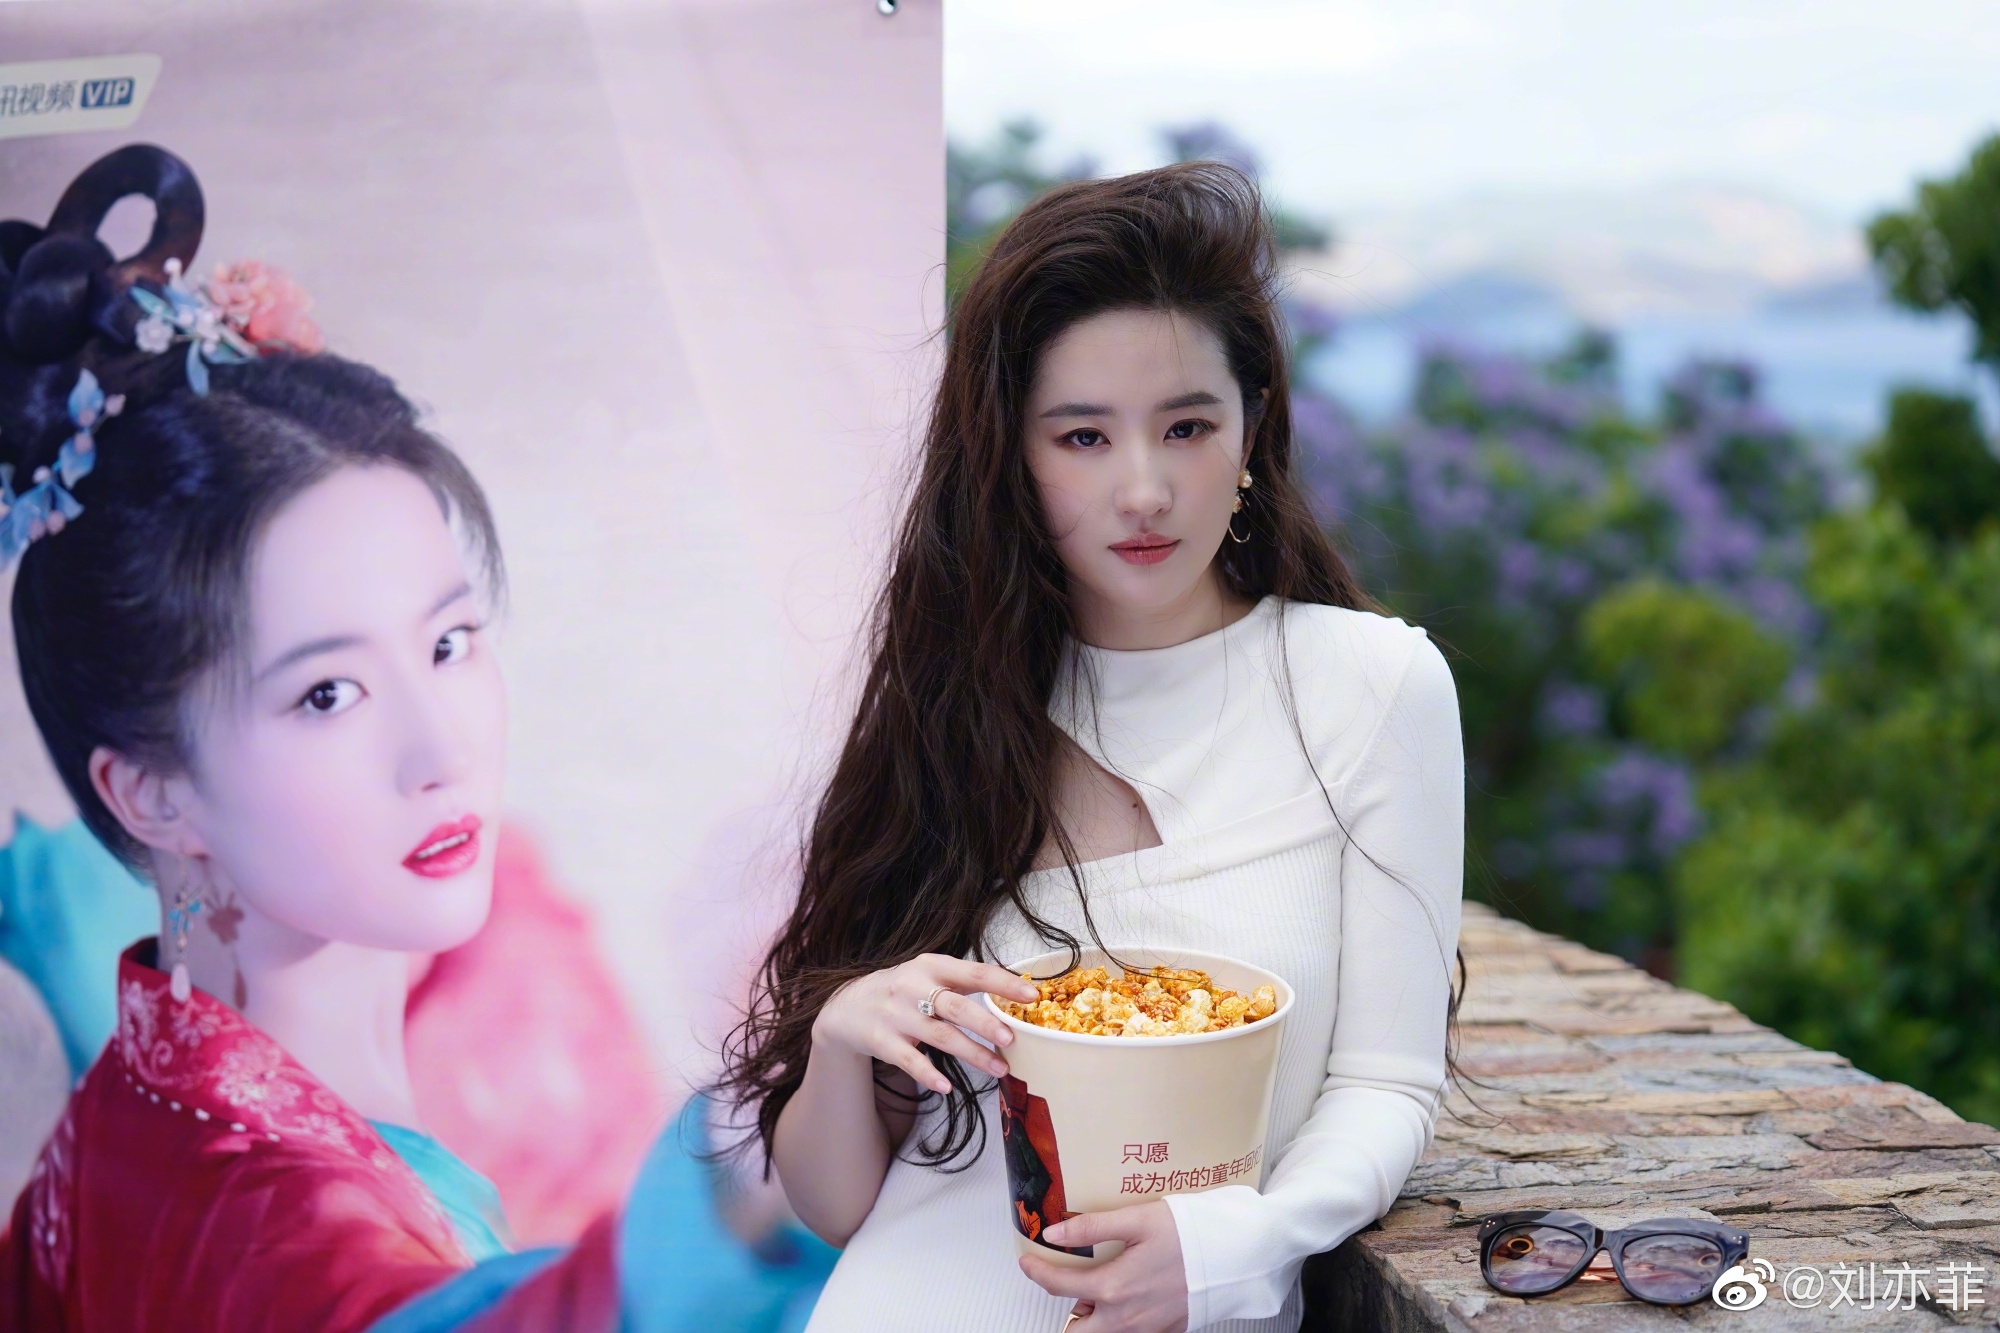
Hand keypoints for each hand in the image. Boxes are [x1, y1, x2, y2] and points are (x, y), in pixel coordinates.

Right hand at [811, 954, 1039, 1092]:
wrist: (846, 1007)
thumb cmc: (902, 991)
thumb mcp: (927, 975)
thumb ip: (962, 984)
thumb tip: (1013, 997)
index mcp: (931, 966)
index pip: (974, 972)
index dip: (1004, 983)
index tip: (1033, 995)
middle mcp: (913, 987)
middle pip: (955, 1006)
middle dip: (985, 1023)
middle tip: (1011, 1038)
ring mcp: (895, 1014)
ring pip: (939, 1036)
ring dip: (972, 1053)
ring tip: (999, 1068)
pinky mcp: (881, 1040)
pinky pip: (909, 1060)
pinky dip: (928, 1074)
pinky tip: (947, 1087)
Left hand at [1021, 1201, 1188, 1332]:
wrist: (1234, 1256)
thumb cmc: (1190, 1235)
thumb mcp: (1137, 1220)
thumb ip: (1091, 1227)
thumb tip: (1054, 1232)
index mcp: (1113, 1288)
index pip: (1058, 1287)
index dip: (1036, 1273)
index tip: (1028, 1262)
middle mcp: (1126, 1317)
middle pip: (1077, 1330)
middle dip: (1067, 1311)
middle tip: (1068, 1285)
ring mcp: (1146, 1328)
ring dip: (1094, 1317)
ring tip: (1101, 1287)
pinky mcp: (1165, 1331)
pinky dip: (1122, 1320)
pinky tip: (1131, 1296)